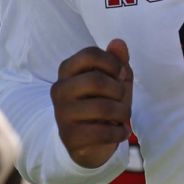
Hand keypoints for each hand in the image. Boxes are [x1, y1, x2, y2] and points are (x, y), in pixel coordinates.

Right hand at [51, 39, 132, 168]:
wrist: (87, 140)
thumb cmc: (101, 102)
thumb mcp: (113, 79)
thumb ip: (117, 60)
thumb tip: (118, 43)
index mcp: (67, 70)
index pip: (89, 54)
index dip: (112, 63)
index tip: (121, 74)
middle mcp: (59, 90)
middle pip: (96, 80)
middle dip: (119, 90)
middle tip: (122, 99)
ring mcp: (62, 114)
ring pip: (102, 107)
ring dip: (122, 112)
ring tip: (123, 117)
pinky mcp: (69, 137)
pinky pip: (102, 132)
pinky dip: (119, 132)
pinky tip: (121, 132)